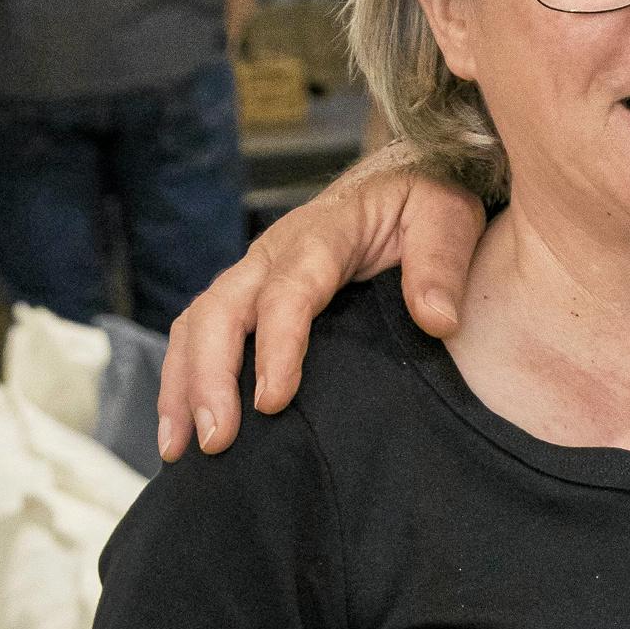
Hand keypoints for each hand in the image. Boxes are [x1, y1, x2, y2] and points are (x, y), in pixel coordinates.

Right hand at [155, 151, 484, 459]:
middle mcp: (273, 255)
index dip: (276, 347)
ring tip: (181, 450)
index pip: (288, 293)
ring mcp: (253, 276)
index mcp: (322, 235)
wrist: (402, 178)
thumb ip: (441, 264)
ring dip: (182, 387)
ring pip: (197, 326)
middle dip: (209, 378)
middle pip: (220, 312)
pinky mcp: (248, 297)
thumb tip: (436, 321)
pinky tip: (182, 433)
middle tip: (215, 441)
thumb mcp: (448, 216)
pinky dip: (182, 382)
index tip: (271, 402)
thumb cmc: (424, 203)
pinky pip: (199, 336)